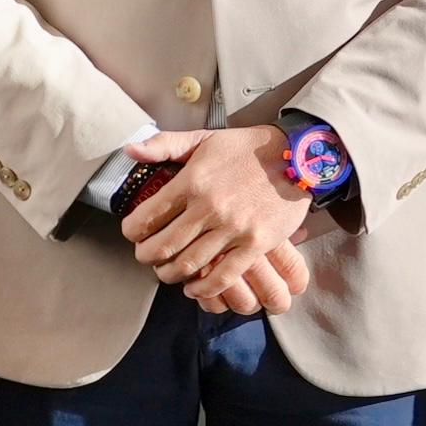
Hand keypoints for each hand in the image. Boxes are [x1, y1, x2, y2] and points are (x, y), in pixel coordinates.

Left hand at [121, 127, 313, 312]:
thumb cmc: (247, 148)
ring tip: (167, 272)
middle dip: (146, 256)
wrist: (296, 156)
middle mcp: (209, 207)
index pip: (147, 216)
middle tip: (145, 256)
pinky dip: (203, 288)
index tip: (132, 234)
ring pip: (189, 265)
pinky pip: (223, 276)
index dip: (132, 230)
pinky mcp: (256, 244)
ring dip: (170, 274)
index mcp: (193, 180)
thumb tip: (130, 150)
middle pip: (163, 246)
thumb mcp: (203, 138)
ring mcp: (233, 228)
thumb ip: (164, 144)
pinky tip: (194, 288)